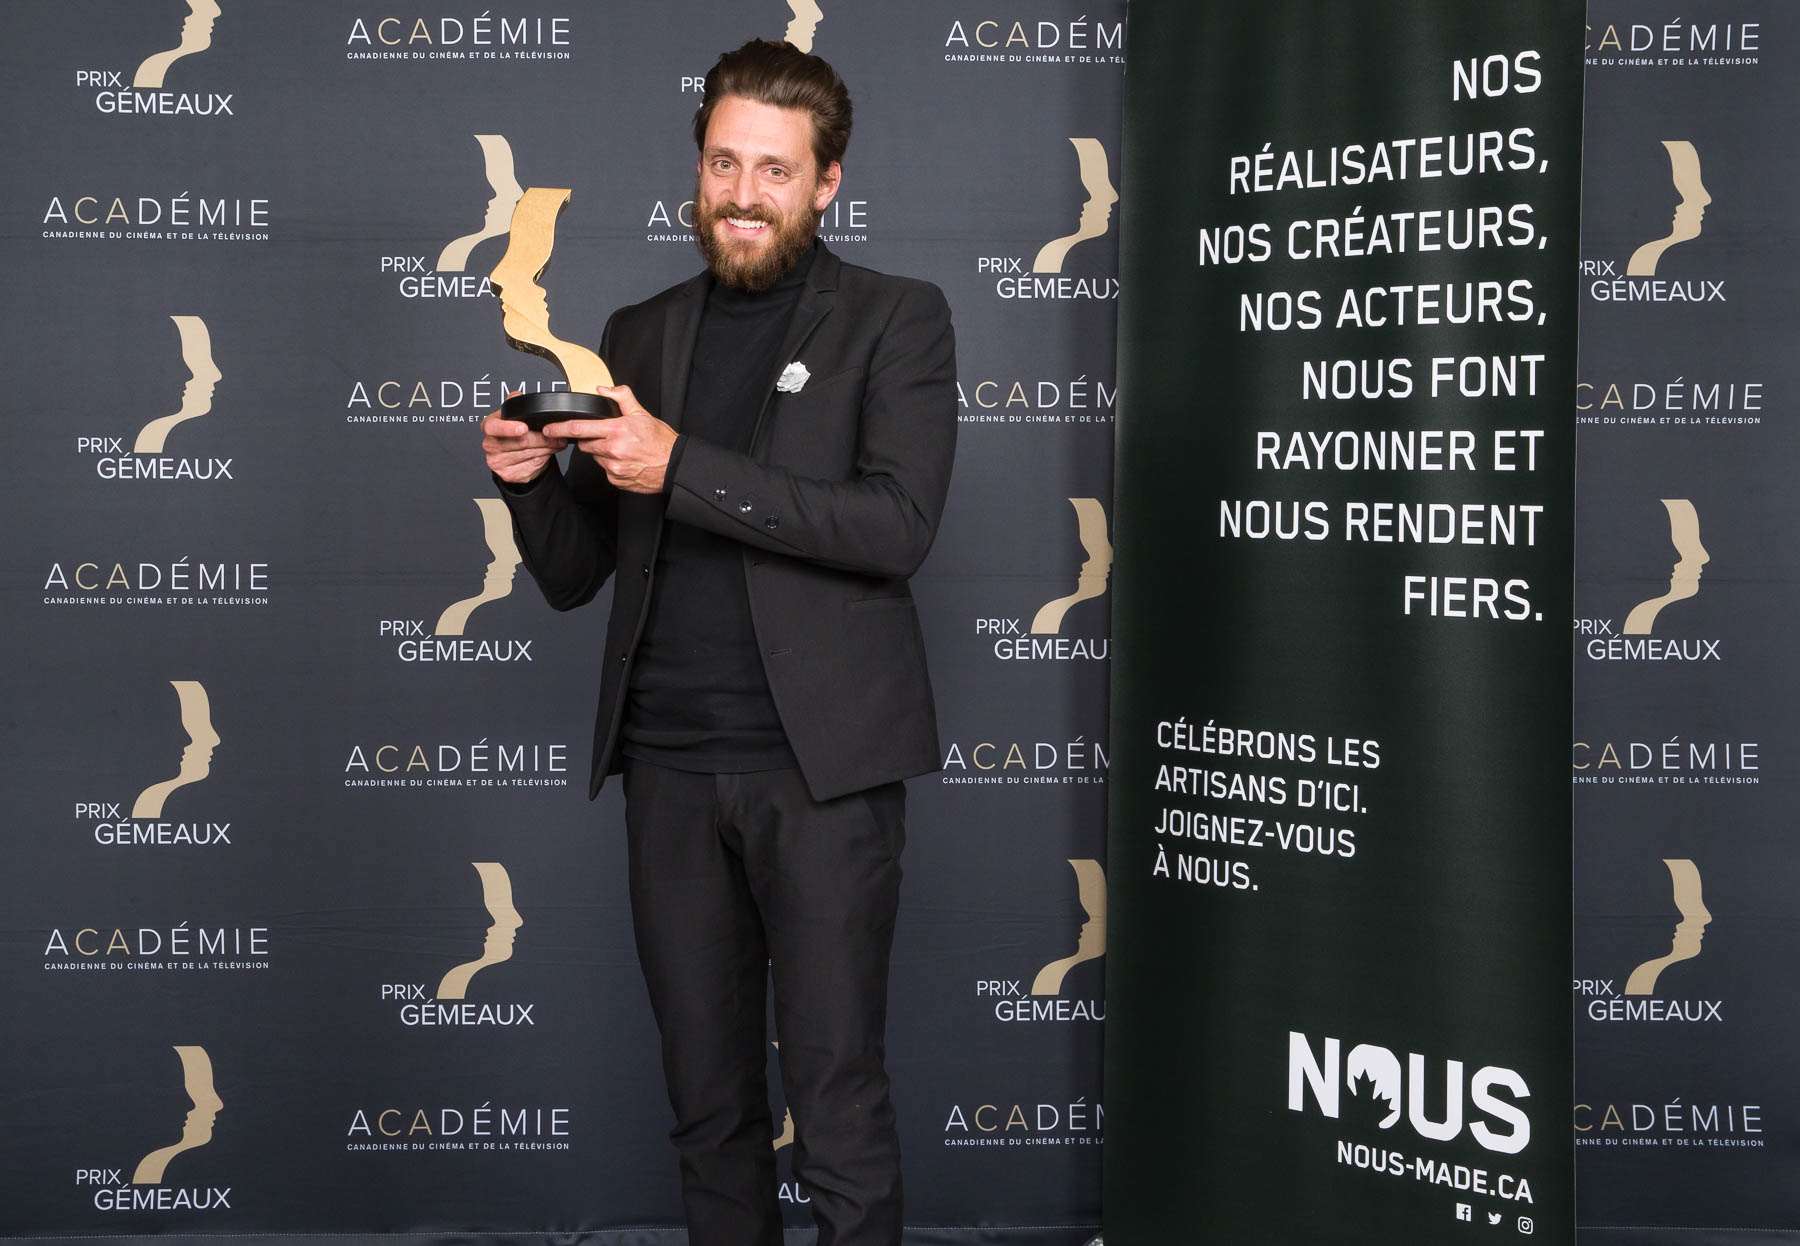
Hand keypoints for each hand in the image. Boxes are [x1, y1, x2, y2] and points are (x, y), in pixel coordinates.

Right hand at [481, 394, 567, 483]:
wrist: (516, 456)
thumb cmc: (515, 434)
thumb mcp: (513, 416)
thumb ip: (515, 406)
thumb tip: (517, 396)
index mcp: (489, 426)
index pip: (493, 427)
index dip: (508, 428)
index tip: (523, 428)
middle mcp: (490, 445)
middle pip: (520, 442)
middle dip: (543, 438)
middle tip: (557, 436)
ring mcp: (497, 461)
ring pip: (529, 454)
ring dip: (548, 448)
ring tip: (556, 443)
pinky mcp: (508, 475)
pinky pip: (532, 466)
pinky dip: (544, 459)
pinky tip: (546, 454)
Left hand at [543, 384, 676, 494]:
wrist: (674, 466)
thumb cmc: (661, 441)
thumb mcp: (642, 413)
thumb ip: (621, 397)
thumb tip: (603, 390)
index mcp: (616, 431)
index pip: (578, 428)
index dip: (559, 428)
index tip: (549, 428)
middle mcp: (612, 450)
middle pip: (584, 444)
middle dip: (590, 439)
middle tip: (607, 436)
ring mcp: (613, 467)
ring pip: (595, 457)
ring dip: (602, 452)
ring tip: (622, 449)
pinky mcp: (616, 480)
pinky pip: (605, 470)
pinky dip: (611, 464)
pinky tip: (625, 460)